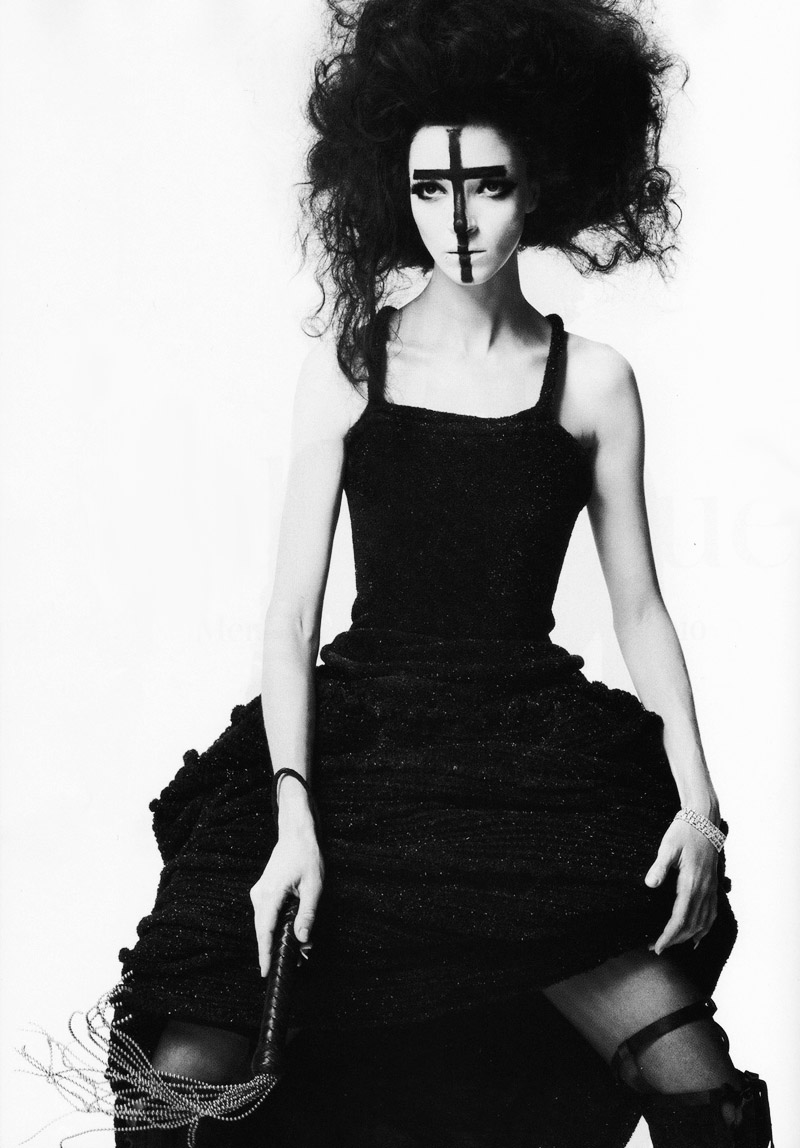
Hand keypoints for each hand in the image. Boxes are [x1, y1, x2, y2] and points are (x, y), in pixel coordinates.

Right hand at [249, 825, 323, 976]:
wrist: (296, 834)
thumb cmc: (307, 856)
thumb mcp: (314, 886)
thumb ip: (307, 914)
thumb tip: (302, 939)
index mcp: (270, 894)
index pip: (264, 931)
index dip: (265, 953)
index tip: (265, 971)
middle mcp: (260, 895)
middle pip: (263, 930)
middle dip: (274, 949)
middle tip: (290, 965)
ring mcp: (259, 892)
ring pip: (265, 923)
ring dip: (278, 937)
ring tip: (297, 951)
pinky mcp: (263, 891)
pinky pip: (267, 914)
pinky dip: (277, 925)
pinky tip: (290, 932)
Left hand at [644, 818, 718, 954]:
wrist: (704, 821)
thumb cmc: (684, 832)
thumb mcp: (668, 846)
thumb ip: (659, 866)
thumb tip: (650, 884)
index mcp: (691, 883)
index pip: (680, 919)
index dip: (668, 936)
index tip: (657, 946)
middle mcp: (704, 890)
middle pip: (691, 926)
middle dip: (675, 940)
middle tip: (657, 948)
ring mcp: (710, 889)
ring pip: (703, 923)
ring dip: (688, 937)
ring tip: (672, 944)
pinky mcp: (713, 886)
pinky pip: (712, 914)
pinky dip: (705, 929)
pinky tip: (697, 937)